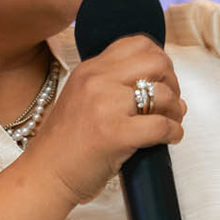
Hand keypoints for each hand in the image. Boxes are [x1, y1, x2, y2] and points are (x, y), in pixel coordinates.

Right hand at [25, 35, 186, 202]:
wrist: (44, 175)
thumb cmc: (64, 145)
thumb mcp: (81, 99)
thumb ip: (113, 87)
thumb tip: (166, 89)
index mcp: (89, 70)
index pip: (138, 43)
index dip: (158, 60)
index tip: (158, 81)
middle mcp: (96, 81)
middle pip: (157, 62)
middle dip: (172, 82)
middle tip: (168, 103)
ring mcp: (105, 106)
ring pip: (164, 93)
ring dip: (175, 110)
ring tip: (169, 122)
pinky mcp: (115, 134)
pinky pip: (162, 125)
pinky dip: (174, 132)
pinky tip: (168, 139)